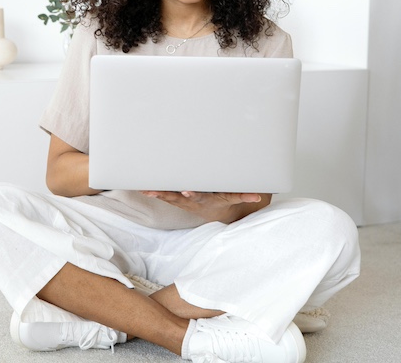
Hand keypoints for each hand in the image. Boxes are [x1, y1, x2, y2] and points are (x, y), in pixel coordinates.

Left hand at [139, 191, 270, 223]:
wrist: (217, 212)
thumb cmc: (225, 201)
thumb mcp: (235, 198)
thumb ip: (245, 196)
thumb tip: (258, 196)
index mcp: (206, 200)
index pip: (199, 197)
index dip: (192, 194)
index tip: (186, 191)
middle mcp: (192, 201)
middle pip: (178, 198)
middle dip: (167, 194)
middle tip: (156, 191)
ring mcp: (184, 201)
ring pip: (168, 197)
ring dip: (156, 193)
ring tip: (145, 189)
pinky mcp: (178, 199)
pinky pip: (165, 196)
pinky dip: (154, 192)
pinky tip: (142, 188)